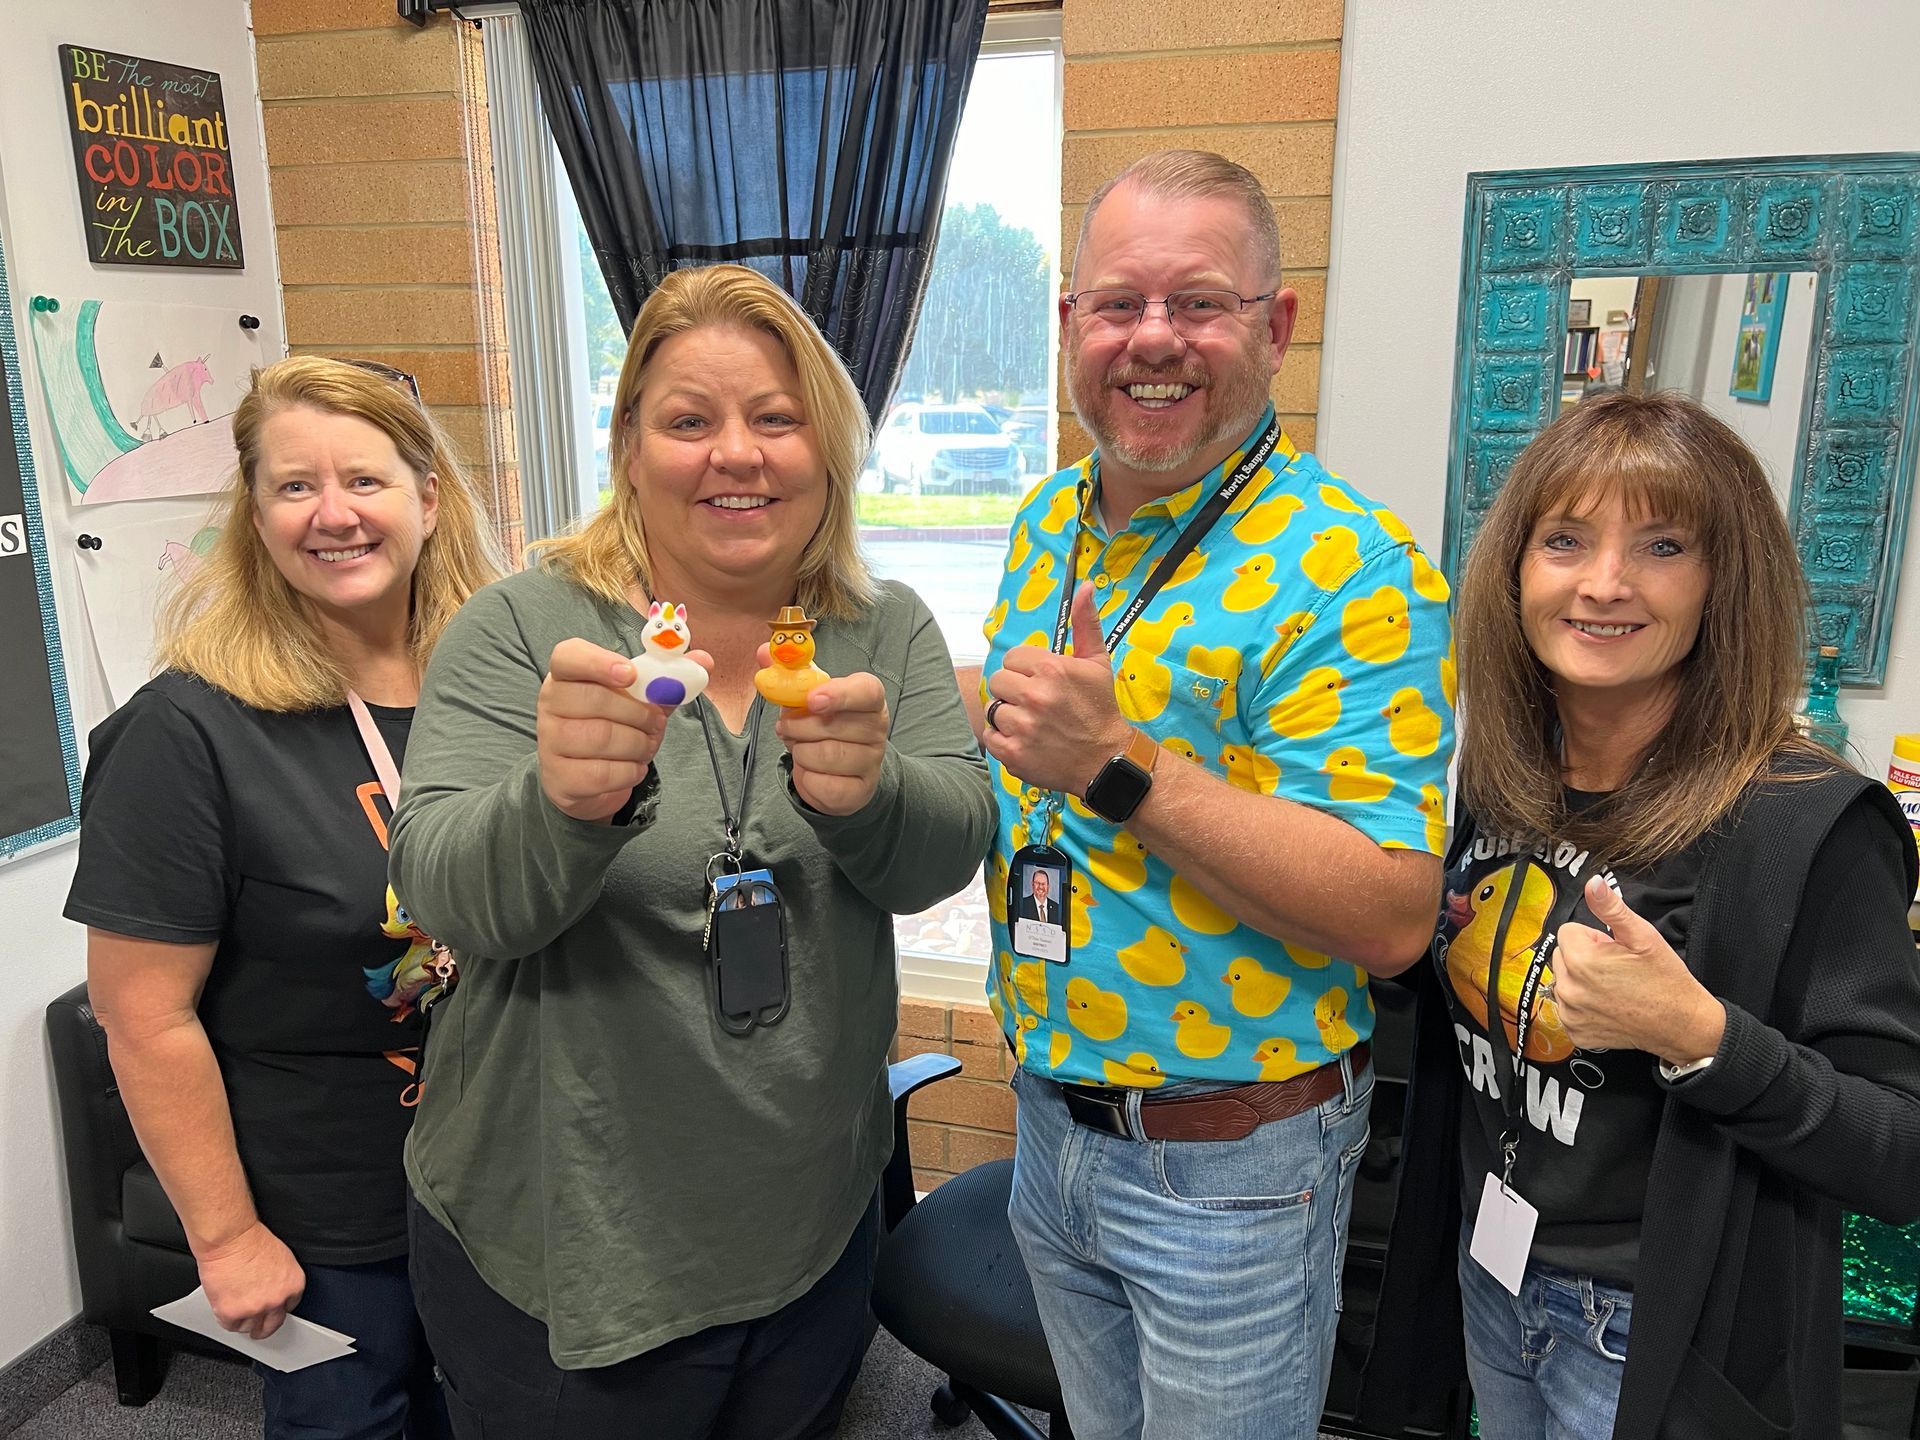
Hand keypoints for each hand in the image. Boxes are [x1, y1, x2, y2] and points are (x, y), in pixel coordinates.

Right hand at [195, 1220, 304, 1339]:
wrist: (231, 1239)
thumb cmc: (251, 1240)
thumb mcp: (282, 1258)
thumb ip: (280, 1280)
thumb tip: (274, 1290)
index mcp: (293, 1285)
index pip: (289, 1307)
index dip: (277, 1309)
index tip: (271, 1311)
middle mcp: (277, 1300)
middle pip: (273, 1324)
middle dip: (265, 1327)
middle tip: (258, 1329)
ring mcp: (255, 1309)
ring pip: (250, 1328)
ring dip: (244, 1322)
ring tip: (238, 1313)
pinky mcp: (232, 1313)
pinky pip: (230, 1326)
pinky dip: (226, 1319)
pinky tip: (225, 1309)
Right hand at [538, 638, 709, 821]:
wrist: (588, 778)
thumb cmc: (613, 725)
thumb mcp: (637, 699)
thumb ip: (666, 678)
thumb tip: (703, 660)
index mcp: (567, 674)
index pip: (568, 656)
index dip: (598, 662)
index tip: (631, 674)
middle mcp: (551, 703)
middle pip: (594, 699)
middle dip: (639, 713)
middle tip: (656, 723)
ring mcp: (550, 740)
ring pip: (601, 737)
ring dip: (638, 744)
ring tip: (646, 746)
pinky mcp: (560, 776)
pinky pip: (602, 773)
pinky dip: (629, 771)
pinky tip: (633, 767)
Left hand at [768, 650, 888, 815]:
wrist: (843, 769)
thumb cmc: (825, 723)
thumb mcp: (809, 695)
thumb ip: (788, 673)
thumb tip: (764, 653)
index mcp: (869, 698)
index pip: (866, 692)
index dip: (839, 694)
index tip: (812, 700)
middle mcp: (877, 729)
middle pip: (832, 726)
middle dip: (797, 728)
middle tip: (786, 728)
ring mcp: (872, 761)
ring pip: (825, 756)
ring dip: (800, 752)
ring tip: (799, 748)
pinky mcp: (860, 791)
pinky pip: (824, 785)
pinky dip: (806, 778)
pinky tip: (809, 771)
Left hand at [983, 581, 1132, 795]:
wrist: (1105, 759)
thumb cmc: (1099, 708)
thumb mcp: (1097, 662)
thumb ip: (1086, 623)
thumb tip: (1086, 586)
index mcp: (1051, 669)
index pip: (1012, 658)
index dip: (1025, 670)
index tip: (1042, 682)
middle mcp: (1034, 695)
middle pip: (998, 681)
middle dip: (1014, 691)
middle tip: (1036, 704)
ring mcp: (1022, 726)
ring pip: (993, 708)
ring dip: (1008, 715)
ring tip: (1032, 723)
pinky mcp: (1013, 753)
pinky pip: (989, 736)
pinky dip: (1003, 739)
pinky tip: (1025, 739)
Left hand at [1553, 875, 1725, 1064]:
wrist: (1682, 1024)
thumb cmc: (1666, 980)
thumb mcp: (1642, 936)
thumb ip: (1611, 907)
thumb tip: (1593, 884)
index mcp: (1580, 959)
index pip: (1568, 931)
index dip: (1594, 937)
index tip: (1614, 949)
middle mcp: (1568, 987)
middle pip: (1563, 955)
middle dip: (1585, 956)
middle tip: (1616, 967)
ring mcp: (1570, 1013)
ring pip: (1564, 981)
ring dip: (1582, 981)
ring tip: (1614, 987)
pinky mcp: (1575, 1031)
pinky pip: (1568, 1008)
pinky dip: (1583, 1006)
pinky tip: (1608, 1005)